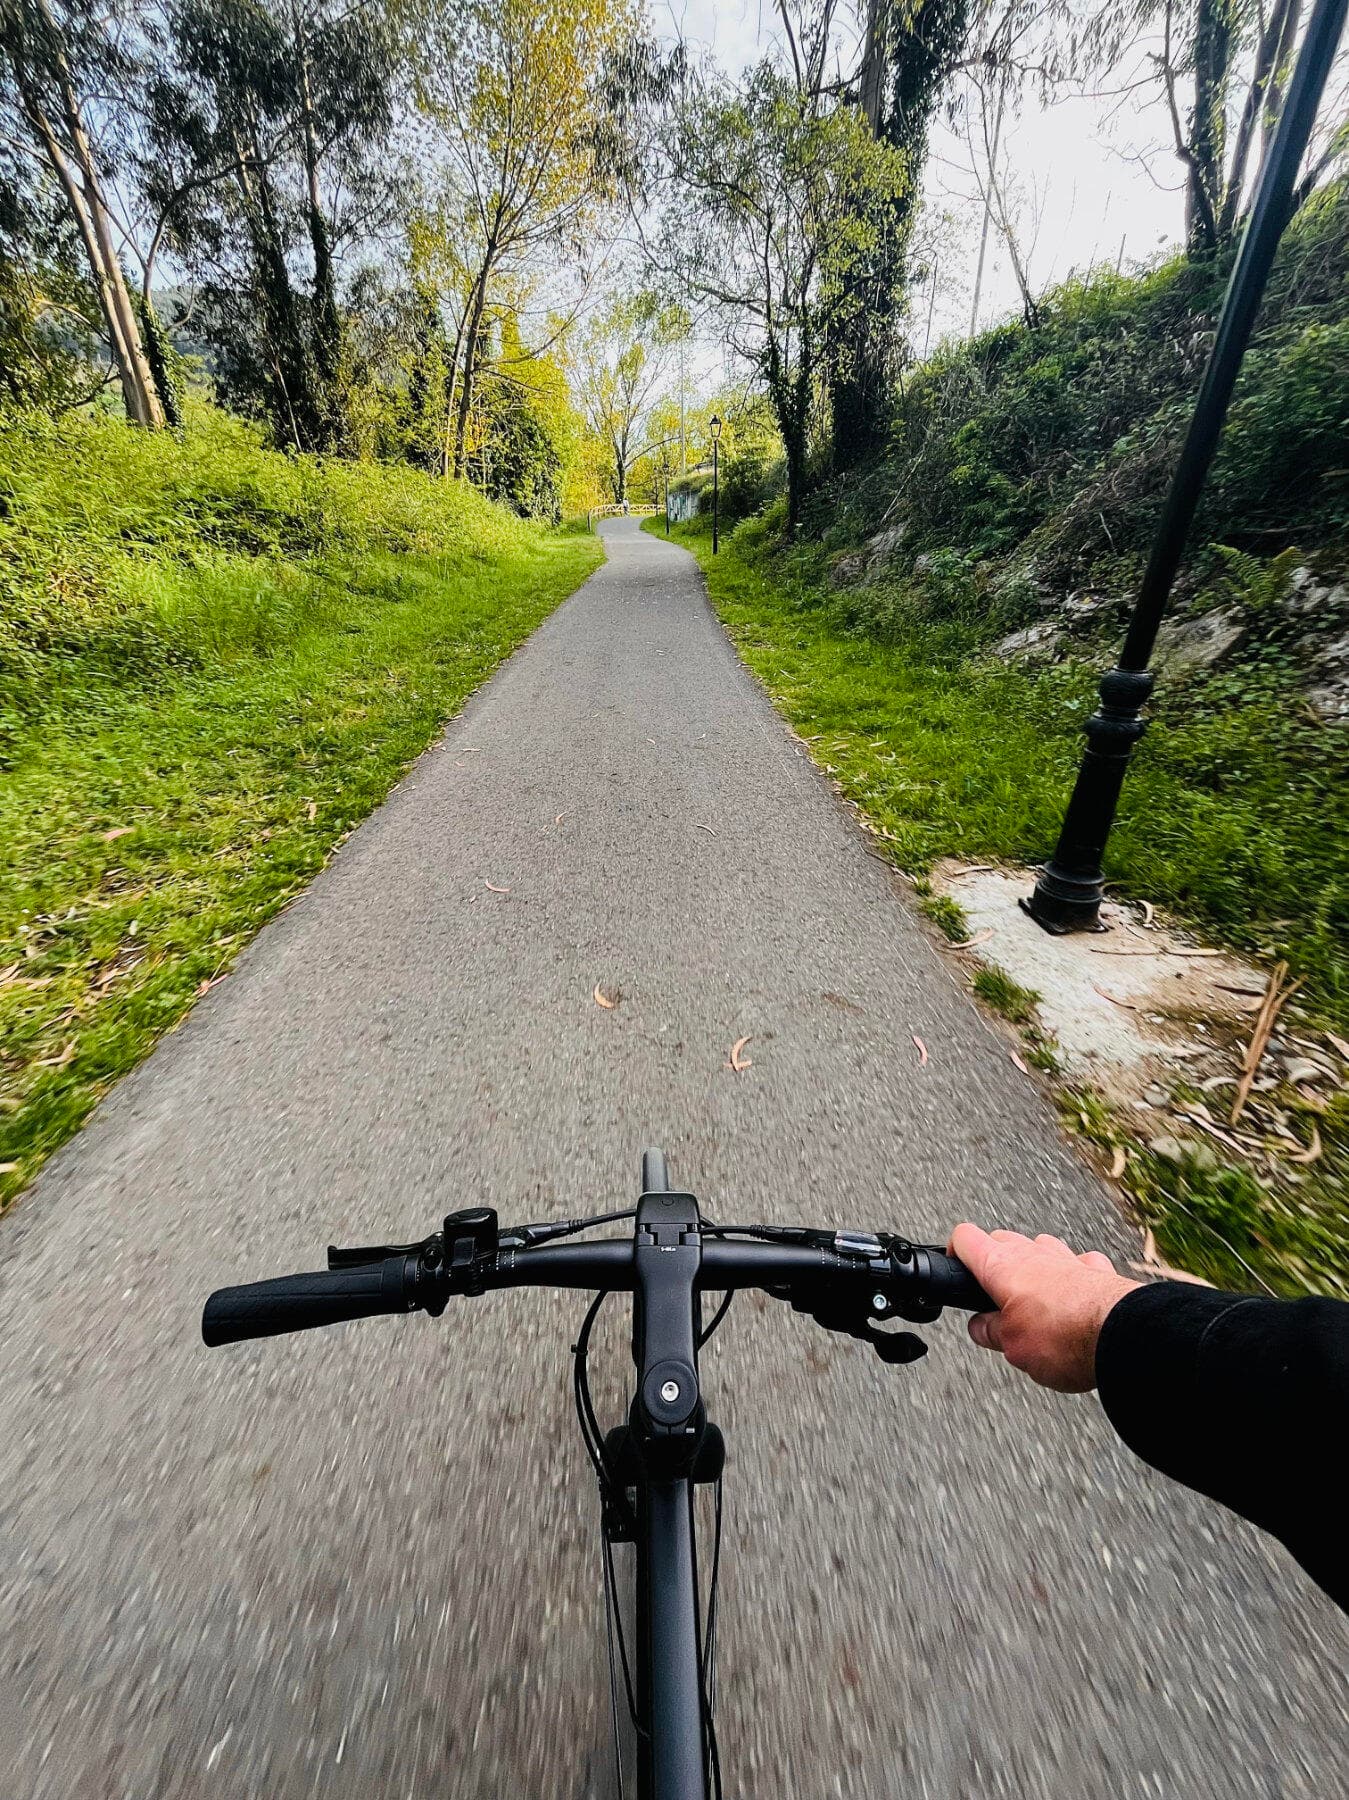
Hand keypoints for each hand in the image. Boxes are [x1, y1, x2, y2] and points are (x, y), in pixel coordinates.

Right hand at [948, 1223, 1141, 1392]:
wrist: (1125, 1335)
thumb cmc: (1064, 1337)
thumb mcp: (1012, 1347)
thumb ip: (992, 1332)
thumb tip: (980, 1327)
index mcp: (1001, 1266)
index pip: (966, 1238)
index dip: (955, 1251)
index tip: (955, 1265)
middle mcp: (1032, 1252)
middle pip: (1002, 1240)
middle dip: (993, 1260)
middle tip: (992, 1294)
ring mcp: (1067, 1257)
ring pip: (1040, 1246)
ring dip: (1033, 1264)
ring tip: (1033, 1297)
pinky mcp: (1096, 1270)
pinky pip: (1078, 1263)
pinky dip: (1072, 1275)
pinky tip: (1074, 1297)